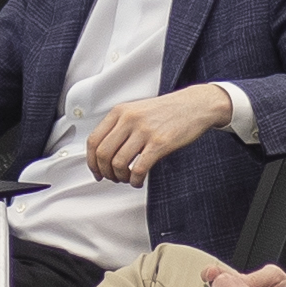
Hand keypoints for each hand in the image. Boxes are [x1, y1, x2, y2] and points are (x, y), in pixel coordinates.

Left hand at [84, 89, 224, 179]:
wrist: (194, 105)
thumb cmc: (167, 111)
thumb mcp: (136, 111)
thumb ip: (119, 127)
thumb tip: (103, 153)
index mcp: (120, 111)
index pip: (93, 140)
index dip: (91, 161)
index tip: (96, 171)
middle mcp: (129, 119)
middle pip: (102, 154)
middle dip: (104, 172)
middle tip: (112, 178)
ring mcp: (144, 131)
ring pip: (118, 163)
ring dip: (120, 178)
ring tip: (127, 179)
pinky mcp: (160, 143)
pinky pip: (138, 168)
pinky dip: (135, 180)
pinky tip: (139, 181)